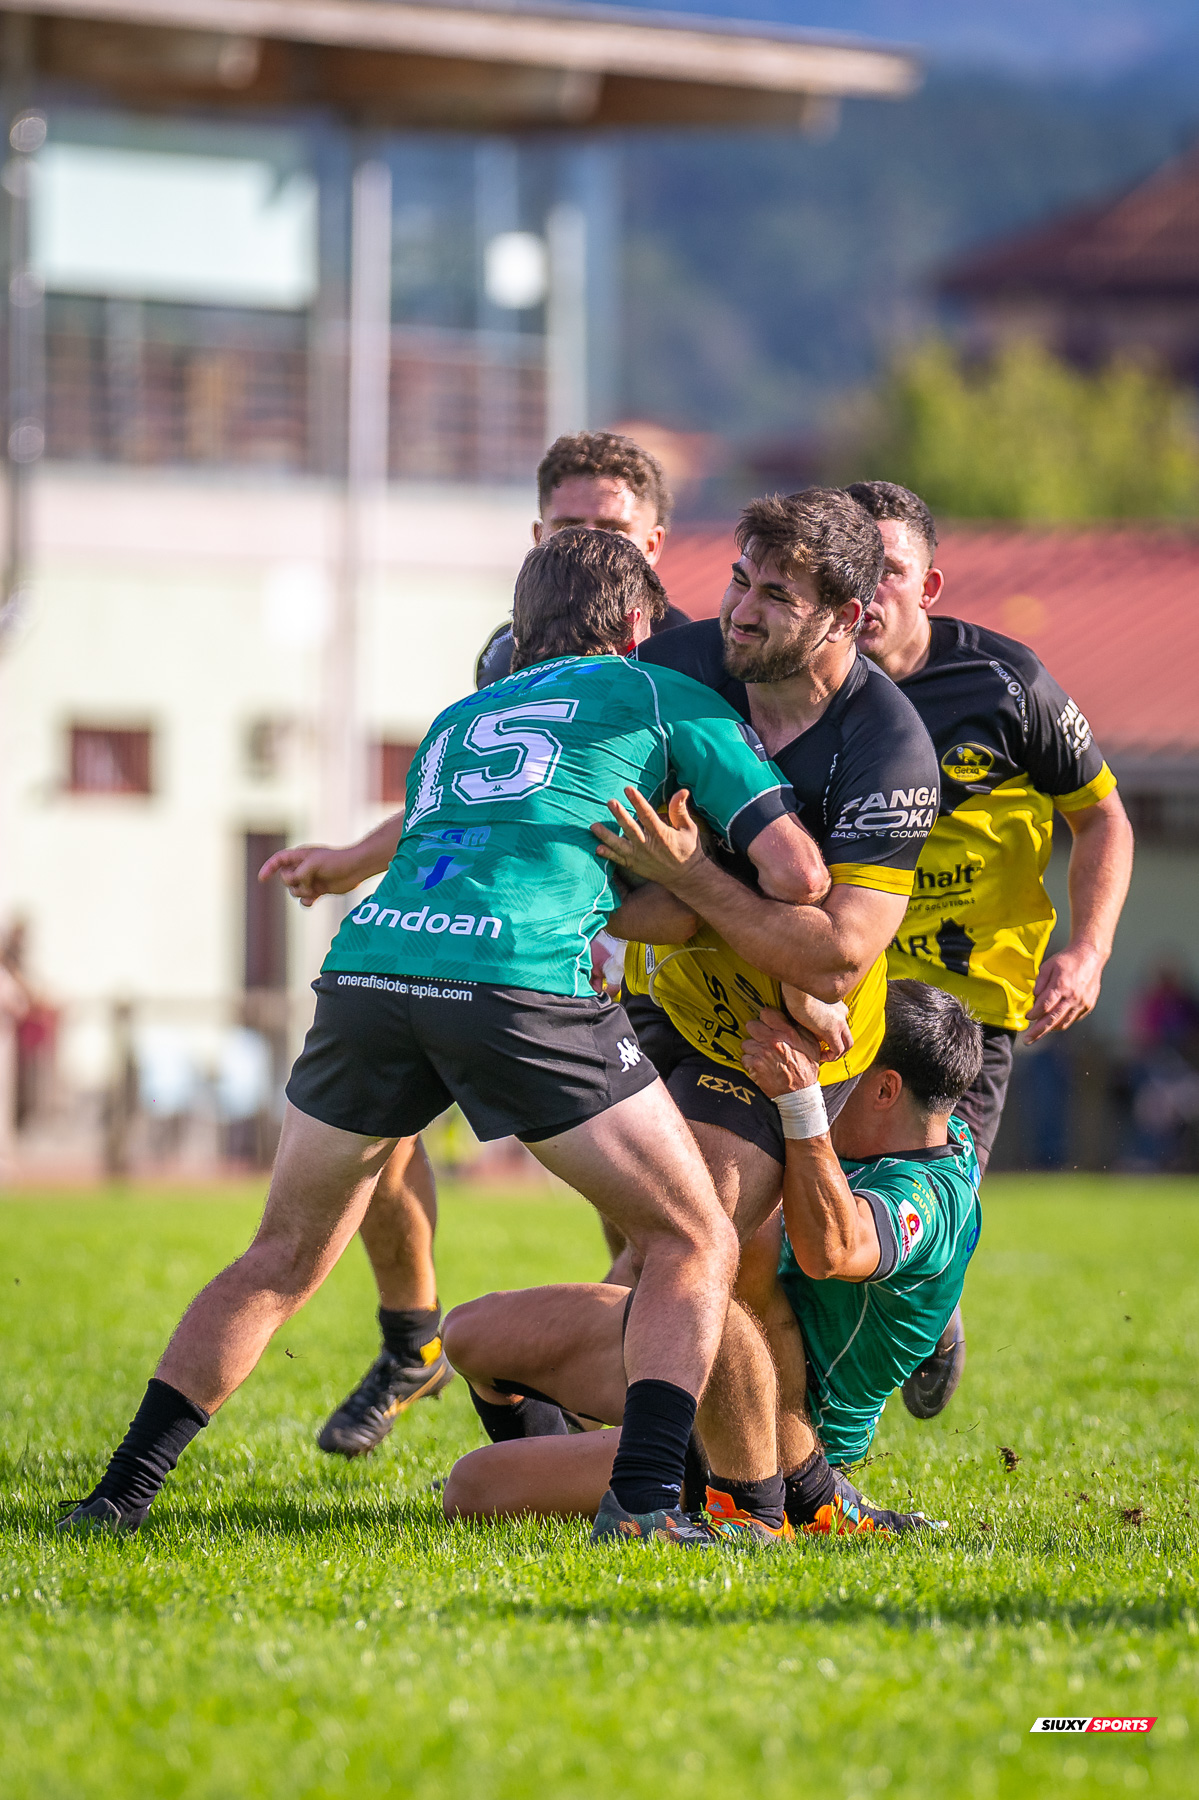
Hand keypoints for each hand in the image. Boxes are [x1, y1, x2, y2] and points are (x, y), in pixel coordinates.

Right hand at [258, 842, 370, 906]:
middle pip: (285, 880)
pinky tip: (314, 898)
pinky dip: (307, 901)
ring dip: (302, 892)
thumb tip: (294, 885)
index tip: (262, 879)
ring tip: (314, 889)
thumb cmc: (335, 861)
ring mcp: (310, 879)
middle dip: (293, 883)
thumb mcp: (313, 863)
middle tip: (307, 880)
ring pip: (294, 891)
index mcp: (299, 856)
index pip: (278, 861)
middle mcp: (303, 868)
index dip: (268, 868)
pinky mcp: (318, 890)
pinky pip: (304, 900)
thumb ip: (299, 873)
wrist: (356, 869)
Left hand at [590, 787, 705, 891]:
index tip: (628, 789)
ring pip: (620, 845)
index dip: (637, 801)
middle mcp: (648, 846)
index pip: (647, 815)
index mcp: (662, 834)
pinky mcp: (634, 865)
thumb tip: (682, 790)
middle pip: (631, 828)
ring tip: (593, 826)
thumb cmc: (687, 849)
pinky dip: (608, 855)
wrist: (685, 877)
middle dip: (620, 815)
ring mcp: (639, 857)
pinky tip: (597, 848)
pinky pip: (619, 860)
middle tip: (610, 802)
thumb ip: (680, 810)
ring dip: (606, 835)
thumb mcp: (688, 828)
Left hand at [740, 1006, 822, 1097]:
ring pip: (746, 1042)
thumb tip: (790, 1016)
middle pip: (751, 1025)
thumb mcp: (811, 1044)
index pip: (766, 1012)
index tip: (769, 1023)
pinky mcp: (754, 1066)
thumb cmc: (806, 1068)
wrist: (799, 1093)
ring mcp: (761, 1053)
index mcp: (786, 1032)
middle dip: (756, 1031)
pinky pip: (745, 1058)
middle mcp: (772, 1040)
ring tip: (763, 1055)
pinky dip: (750, 1062)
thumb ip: (799, 1028)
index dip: (767, 1018)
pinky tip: (760, 1065)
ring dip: (753, 1048)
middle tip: (763, 1038)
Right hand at [781, 985, 853, 1061]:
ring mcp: (839, 1022)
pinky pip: (838, 1050)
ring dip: (837, 1053)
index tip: (816, 1036)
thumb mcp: (804, 1000)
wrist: (798, 991)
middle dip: (839, 1044)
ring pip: (847, 1044)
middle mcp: (841, 1013)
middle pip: (847, 1034)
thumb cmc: (796, 991)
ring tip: (824, 1055)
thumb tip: (800, 1017)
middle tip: (825, 1049)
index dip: (829, 1031)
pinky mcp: (832, 1031)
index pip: (839, 1021)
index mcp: (836, 1003)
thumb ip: (808, 1010)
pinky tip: (820, 1056)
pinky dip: (831, 1056)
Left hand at [1025, 942, 1105, 1041]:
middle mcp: (1073, 997)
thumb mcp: (1048, 966)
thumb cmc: (1066, 960)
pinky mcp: (1088, 1006)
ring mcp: (1082, 1003)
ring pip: (1063, 1023)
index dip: (1034, 1014)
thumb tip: (1034, 999)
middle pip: (1053, 1020)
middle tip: (1027, 1040)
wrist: (1090, 957)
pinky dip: (1062, 1022)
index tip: (1027, 1017)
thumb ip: (1039, 983)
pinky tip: (1054, 1020)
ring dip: (1050, 1029)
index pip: (1045, 1006)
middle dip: (1038, 1031)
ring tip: (1039, 1030)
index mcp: (1061, 986)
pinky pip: (1072, 1019)